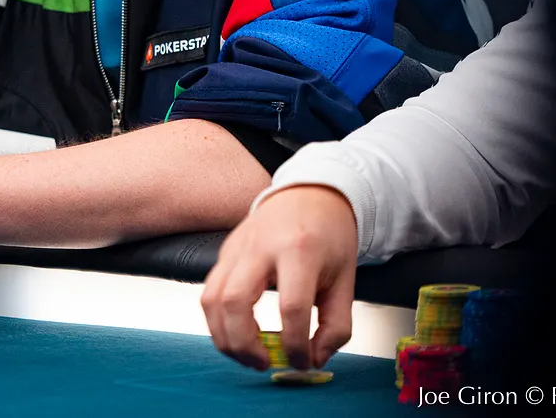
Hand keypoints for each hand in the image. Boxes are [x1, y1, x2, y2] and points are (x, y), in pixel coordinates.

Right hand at [201, 184, 358, 370]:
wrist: (310, 192)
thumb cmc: (330, 235)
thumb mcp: (346, 280)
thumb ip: (336, 326)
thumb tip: (314, 360)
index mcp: (300, 249)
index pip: (291, 307)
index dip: (295, 345)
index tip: (302, 361)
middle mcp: (261, 246)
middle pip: (235, 302)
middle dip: (245, 345)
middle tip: (265, 363)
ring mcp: (237, 247)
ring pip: (211, 299)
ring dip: (224, 338)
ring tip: (248, 355)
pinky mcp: (224, 251)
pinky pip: (209, 292)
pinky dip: (218, 321)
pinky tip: (239, 333)